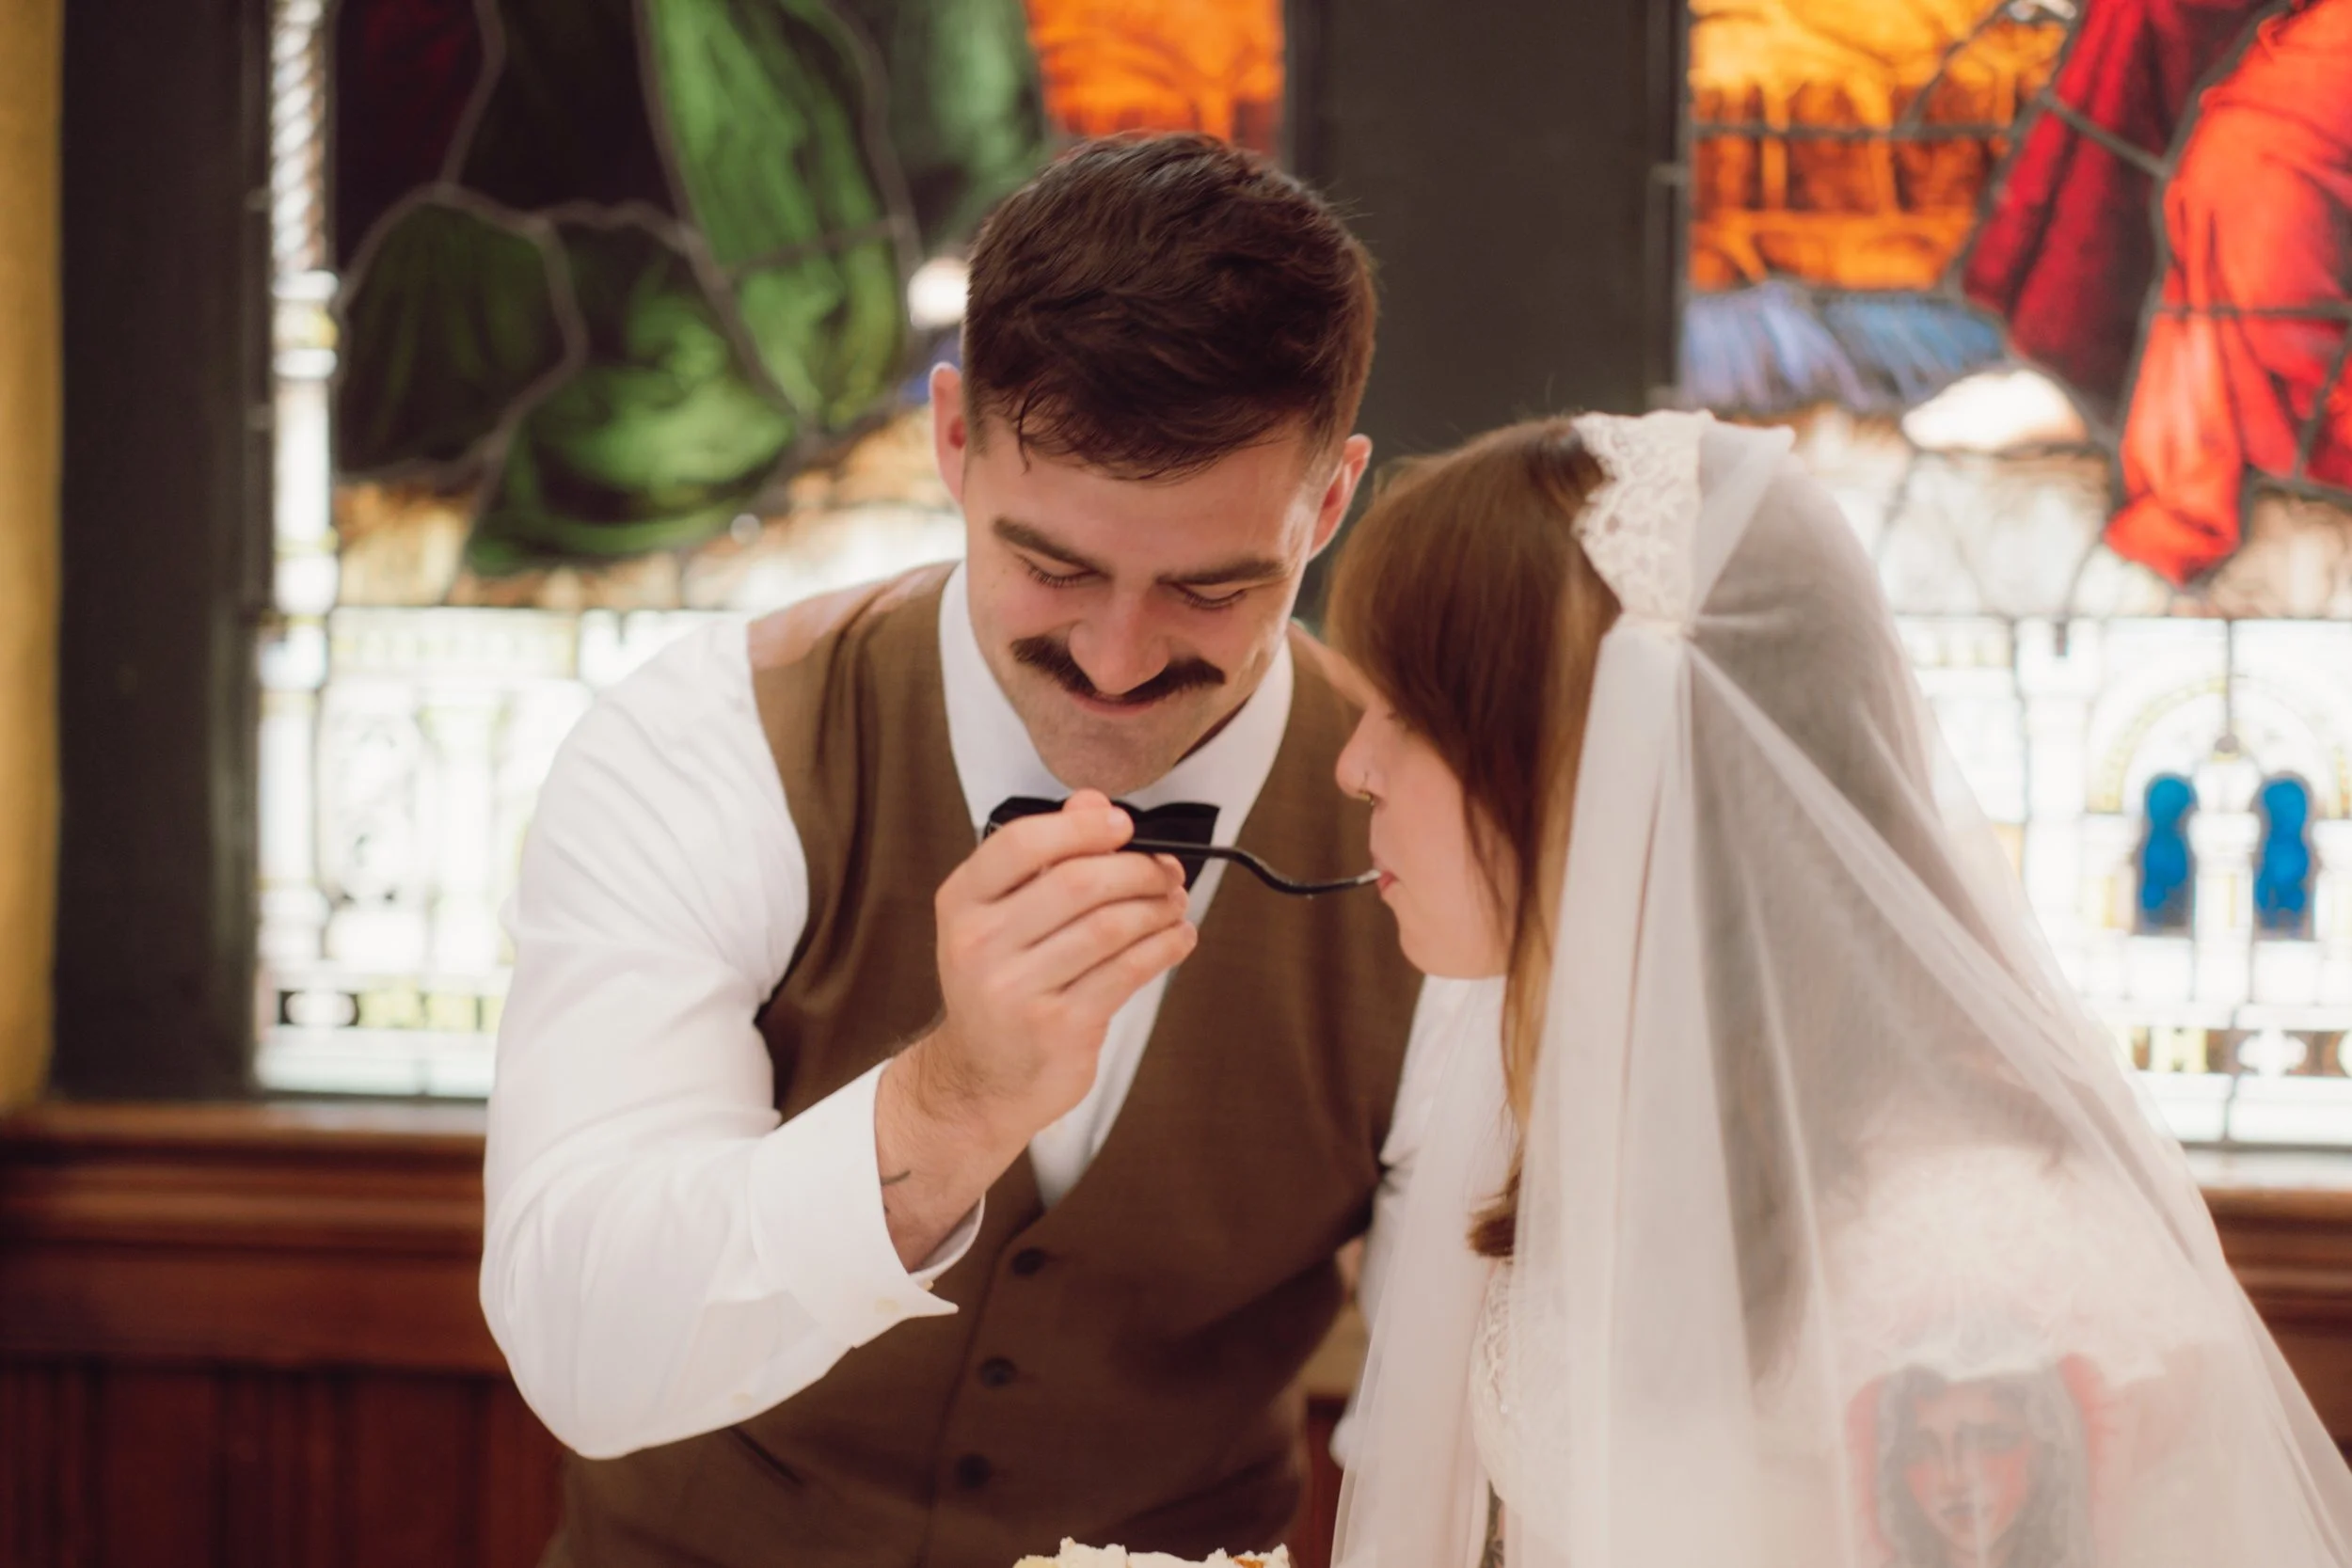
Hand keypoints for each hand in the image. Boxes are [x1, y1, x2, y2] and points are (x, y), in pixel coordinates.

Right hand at [924, 790, 1194, 1138]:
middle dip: (1137, 869)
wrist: (983, 1078)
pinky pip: (1128, 971)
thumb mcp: (1000, 917)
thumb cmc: (1002, 984)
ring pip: (1111, 926)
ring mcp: (1016, 989)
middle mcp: (980, 944)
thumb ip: (1044, 856)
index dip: (1081, 826)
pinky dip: (1165, 946)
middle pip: (1078, 882)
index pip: (1020, 843)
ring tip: (1174, 903)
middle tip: (1167, 870)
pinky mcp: (1058, 1027)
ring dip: (1158, 908)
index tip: (1123, 825)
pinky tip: (1177, 937)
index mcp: (962, 903)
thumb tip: (1093, 801)